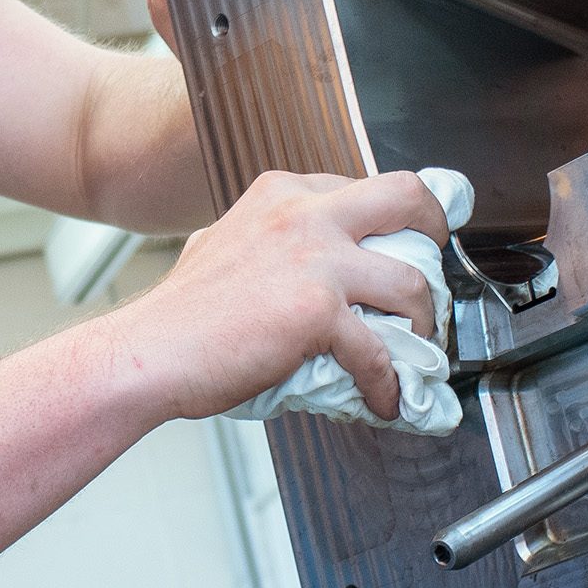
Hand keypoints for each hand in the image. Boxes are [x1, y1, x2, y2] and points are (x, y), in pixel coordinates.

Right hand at [100, 169, 452, 421]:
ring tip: (414, 350)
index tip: (401, 247)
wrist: (149, 352)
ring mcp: (315, 259)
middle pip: (407, 197)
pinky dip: (387, 385)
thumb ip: (271, 244)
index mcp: (282, 194)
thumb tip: (305, 273)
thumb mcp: (226, 245)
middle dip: (438, 231)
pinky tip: (380, 400)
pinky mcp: (317, 310)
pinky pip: (378, 352)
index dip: (392, 221)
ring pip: (411, 283)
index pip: (363, 187)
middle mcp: (303, 214)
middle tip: (437, 268)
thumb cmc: (181, 314)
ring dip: (423, 324)